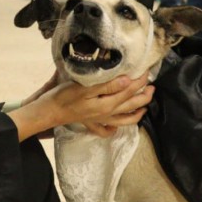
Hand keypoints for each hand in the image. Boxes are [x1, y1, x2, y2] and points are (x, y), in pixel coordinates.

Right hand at [8, 71, 153, 140]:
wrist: (49, 111)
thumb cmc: (65, 96)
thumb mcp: (85, 87)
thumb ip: (108, 85)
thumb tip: (128, 81)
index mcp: (107, 104)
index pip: (129, 91)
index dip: (140, 81)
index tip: (146, 71)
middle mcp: (107, 114)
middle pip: (131, 106)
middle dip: (144, 96)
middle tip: (152, 87)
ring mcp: (100, 120)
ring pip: (124, 120)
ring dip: (137, 113)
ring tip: (144, 106)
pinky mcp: (92, 123)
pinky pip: (107, 130)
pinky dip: (114, 129)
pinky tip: (117, 125)